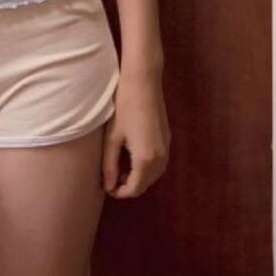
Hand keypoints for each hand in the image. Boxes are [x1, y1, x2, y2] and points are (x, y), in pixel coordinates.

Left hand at [102, 67, 170, 197]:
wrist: (143, 82)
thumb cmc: (124, 106)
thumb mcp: (112, 137)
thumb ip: (110, 165)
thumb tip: (108, 186)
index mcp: (145, 159)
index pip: (135, 188)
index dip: (120, 193)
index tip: (107, 188)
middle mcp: (161, 158)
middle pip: (146, 184)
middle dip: (130, 186)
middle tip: (112, 178)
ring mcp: (167, 148)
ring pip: (155, 175)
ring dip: (140, 178)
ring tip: (121, 169)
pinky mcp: (168, 139)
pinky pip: (159, 163)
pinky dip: (148, 168)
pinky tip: (134, 157)